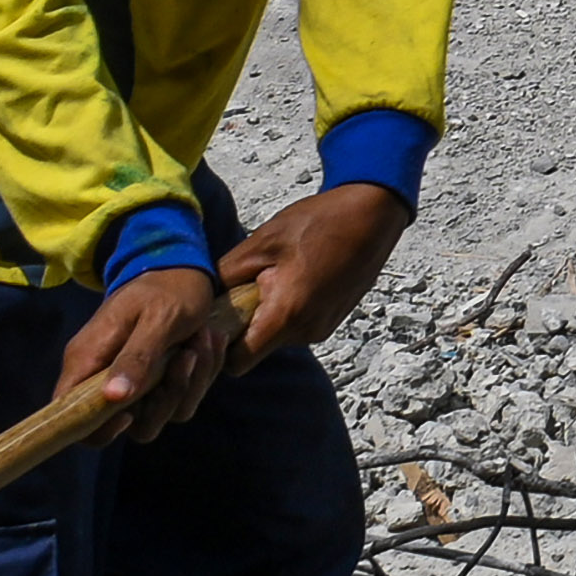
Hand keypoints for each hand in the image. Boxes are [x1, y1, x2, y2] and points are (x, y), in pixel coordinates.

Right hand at [61, 266, 242, 443]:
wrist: (184, 268)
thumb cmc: (165, 289)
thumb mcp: (157, 319)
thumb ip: (136, 356)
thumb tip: (112, 397)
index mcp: (89, 361)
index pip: (71, 416)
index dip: (97, 430)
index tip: (132, 412)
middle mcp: (107, 378)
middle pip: (129, 425)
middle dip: (168, 398)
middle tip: (187, 357)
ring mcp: (137, 381)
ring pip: (162, 415)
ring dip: (191, 383)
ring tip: (202, 340)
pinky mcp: (161, 381)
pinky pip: (181, 399)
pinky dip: (202, 376)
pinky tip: (208, 343)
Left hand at [219, 181, 411, 363]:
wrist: (372, 213)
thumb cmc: (318, 222)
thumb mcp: (261, 242)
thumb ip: (225, 275)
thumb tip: (203, 296)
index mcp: (286, 314)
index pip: (237, 362)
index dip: (220, 347)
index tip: (215, 321)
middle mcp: (307, 330)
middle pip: (257, 348)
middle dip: (245, 324)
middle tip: (246, 286)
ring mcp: (323, 327)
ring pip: (277, 336)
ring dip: (269, 314)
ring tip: (277, 274)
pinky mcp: (332, 319)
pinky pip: (298, 326)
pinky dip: (289, 309)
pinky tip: (296, 275)